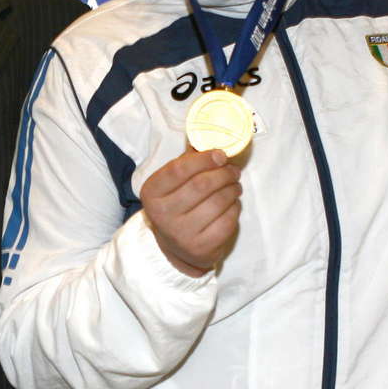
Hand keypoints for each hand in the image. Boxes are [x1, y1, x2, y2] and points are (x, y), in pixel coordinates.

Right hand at [139, 149, 241, 276]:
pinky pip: (228, 221)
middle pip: (202, 185)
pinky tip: (232, 204)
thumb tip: (212, 140)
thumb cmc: (177, 205)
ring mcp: (182, 234)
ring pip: (218, 202)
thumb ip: (188, 162)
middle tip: (233, 170)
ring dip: (233, 189)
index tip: (220, 154)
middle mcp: (163, 215)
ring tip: (235, 185)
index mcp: (152, 193)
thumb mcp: (172, 184)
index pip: (179, 170)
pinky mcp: (202, 248)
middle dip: (224, 174)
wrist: (176, 247)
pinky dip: (235, 208)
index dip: (203, 159)